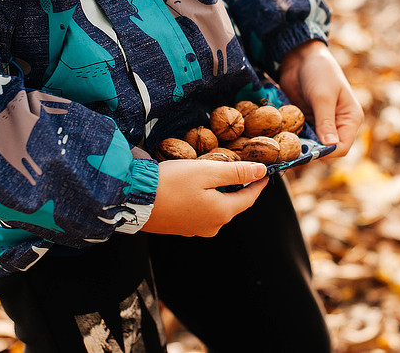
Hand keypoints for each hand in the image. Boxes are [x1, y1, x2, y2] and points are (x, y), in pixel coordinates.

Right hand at [141, 160, 267, 236]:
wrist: (133, 200)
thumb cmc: (170, 183)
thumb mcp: (206, 171)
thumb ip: (236, 172)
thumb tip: (262, 171)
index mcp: (222, 212)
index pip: (249, 198)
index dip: (259, 183)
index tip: (266, 172)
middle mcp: (211, 226)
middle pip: (232, 204)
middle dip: (238, 188)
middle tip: (241, 170)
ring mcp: (194, 230)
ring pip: (215, 209)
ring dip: (219, 194)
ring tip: (216, 176)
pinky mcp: (180, 228)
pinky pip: (199, 212)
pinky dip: (203, 200)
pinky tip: (195, 189)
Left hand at [278, 40, 363, 157]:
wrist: (301, 56)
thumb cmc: (319, 71)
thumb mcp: (322, 96)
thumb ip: (325, 121)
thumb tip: (330, 146)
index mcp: (350, 119)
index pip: (342, 147)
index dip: (327, 153)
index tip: (308, 153)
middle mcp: (337, 124)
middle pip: (326, 149)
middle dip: (310, 152)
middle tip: (291, 153)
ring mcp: (320, 123)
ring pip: (311, 144)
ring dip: (298, 145)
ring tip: (283, 147)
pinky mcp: (306, 120)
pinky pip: (300, 135)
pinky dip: (291, 137)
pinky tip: (280, 138)